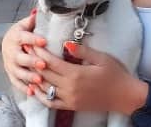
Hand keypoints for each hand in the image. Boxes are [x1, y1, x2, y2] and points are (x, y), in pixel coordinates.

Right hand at [1, 9, 46, 94]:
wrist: (8, 41)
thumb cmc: (22, 32)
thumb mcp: (26, 23)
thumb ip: (34, 19)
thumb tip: (42, 10)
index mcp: (16, 36)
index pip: (25, 37)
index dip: (34, 39)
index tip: (44, 42)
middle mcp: (11, 51)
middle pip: (20, 57)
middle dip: (32, 61)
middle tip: (43, 64)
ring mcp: (10, 64)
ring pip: (18, 72)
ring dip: (29, 77)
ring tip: (39, 80)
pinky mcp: (11, 74)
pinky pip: (16, 82)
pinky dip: (24, 88)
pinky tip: (33, 92)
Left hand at [30, 42, 146, 113]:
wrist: (124, 96)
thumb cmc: (115, 74)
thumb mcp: (101, 58)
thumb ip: (82, 51)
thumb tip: (66, 44)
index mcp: (76, 74)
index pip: (51, 62)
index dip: (40, 53)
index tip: (32, 44)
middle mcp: (69, 88)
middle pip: (45, 74)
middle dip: (34, 61)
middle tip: (26, 50)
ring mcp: (69, 99)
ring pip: (45, 89)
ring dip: (35, 77)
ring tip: (28, 66)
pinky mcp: (71, 106)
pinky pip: (51, 102)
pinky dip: (41, 95)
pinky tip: (37, 88)